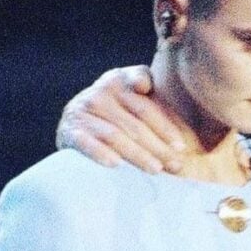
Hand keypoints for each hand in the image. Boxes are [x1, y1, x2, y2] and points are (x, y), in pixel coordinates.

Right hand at [55, 65, 189, 173]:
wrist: (77, 125)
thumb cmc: (119, 114)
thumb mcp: (134, 99)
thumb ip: (150, 93)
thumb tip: (145, 85)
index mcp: (119, 80)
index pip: (145, 107)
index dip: (164, 127)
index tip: (181, 146)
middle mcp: (100, 92)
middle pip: (135, 125)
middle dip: (158, 148)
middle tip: (176, 166)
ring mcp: (82, 110)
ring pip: (115, 136)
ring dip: (137, 155)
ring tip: (155, 170)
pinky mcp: (69, 130)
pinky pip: (86, 143)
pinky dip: (100, 153)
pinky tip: (115, 165)